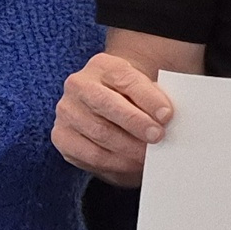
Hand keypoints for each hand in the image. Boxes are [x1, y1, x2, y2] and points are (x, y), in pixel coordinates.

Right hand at [52, 53, 176, 187]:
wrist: (108, 105)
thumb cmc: (133, 98)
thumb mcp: (145, 89)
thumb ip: (155, 99)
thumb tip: (168, 120)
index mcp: (103, 65)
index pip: (126, 79)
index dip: (147, 98)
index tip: (167, 115)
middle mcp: (79, 84)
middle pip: (107, 105)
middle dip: (136, 123)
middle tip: (158, 137)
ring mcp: (67, 110)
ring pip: (99, 132)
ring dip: (128, 148)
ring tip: (148, 156)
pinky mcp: (62, 136)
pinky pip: (89, 154)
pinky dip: (114, 162)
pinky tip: (131, 164)